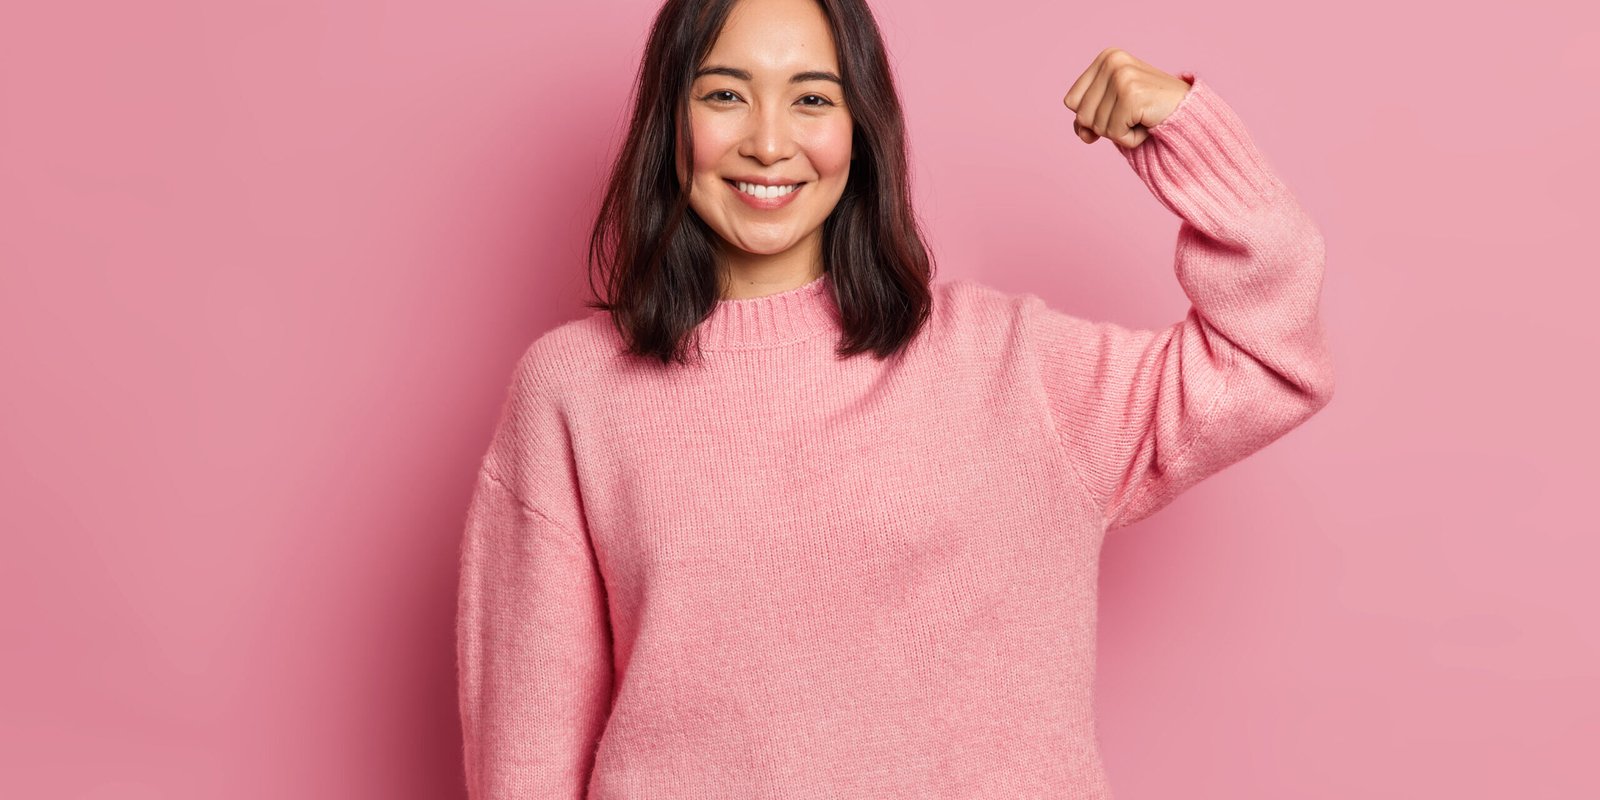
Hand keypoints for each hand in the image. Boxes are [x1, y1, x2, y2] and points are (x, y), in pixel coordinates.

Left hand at [1062, 48, 1191, 147]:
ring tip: (1142, 118)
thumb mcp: (1113, 110)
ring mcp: (1122, 76)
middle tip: (1133, 114)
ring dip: (1120, 133)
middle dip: (1106, 126)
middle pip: (1081, 115)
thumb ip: (1088, 119)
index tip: (1116, 111)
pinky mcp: (1132, 95)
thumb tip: (1082, 133)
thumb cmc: (1151, 111)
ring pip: (1097, 126)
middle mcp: (1112, 61)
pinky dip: (1131, 139)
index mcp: (1106, 57)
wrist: (1190, 114)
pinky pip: (1115, 134)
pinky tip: (1148, 124)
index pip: (1071, 101)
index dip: (1089, 116)